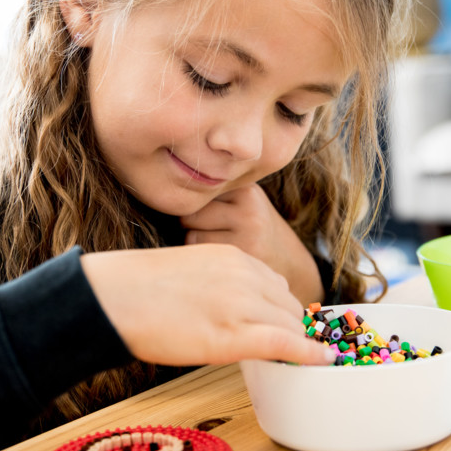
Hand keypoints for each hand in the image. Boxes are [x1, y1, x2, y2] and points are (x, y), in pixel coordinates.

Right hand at [81, 244, 334, 366]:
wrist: (112, 298)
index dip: (281, 313)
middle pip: (289, 307)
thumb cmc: (136, 289)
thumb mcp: (189, 271)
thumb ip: (220, 282)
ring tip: (295, 361)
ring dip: (296, 344)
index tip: (284, 329)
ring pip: (290, 326)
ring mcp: (242, 303)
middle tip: (288, 351)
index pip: (276, 286)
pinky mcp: (235, 333)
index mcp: (233, 257)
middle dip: (292, 330)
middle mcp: (245, 275)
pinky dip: (309, 354)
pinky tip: (322, 362)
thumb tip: (234, 310)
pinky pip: (286, 343)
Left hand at [181, 184, 322, 304]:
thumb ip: (213, 194)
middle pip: (189, 211)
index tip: (201, 212)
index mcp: (245, 188)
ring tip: (215, 244)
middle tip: (208, 231)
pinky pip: (201, 253)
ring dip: (194, 240)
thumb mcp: (242, 201)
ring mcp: (247, 233)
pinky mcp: (242, 257)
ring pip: (191, 233)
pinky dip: (202, 257)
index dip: (192, 203)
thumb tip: (161, 190)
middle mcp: (248, 207)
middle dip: (190, 222)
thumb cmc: (251, 229)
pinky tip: (220, 258)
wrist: (290, 262)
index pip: (196, 190)